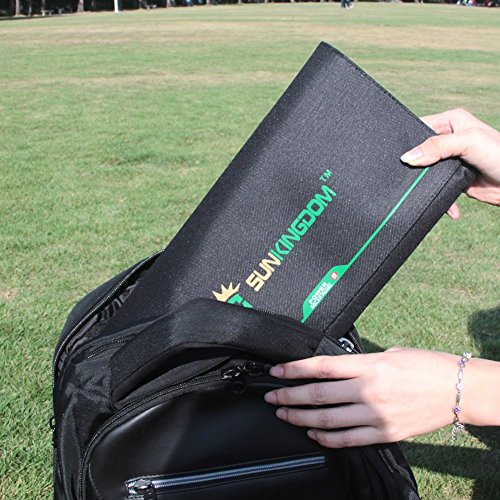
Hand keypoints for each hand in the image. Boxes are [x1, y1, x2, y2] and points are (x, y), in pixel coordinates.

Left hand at [264, 348, 460, 447]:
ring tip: (285, 415)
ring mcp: (376, 414)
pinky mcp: (385, 433)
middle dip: (289, 396)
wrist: (456, 389)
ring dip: (302, 418)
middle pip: (318, 394)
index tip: (276, 371)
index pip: (321, 367)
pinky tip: (314, 434)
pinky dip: (327, 437)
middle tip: (272, 398)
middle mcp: (368, 390)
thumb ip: (359, 363)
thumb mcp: (388, 354)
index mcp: (368, 365)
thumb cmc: (424, 366)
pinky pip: (349, 439)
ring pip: (328, 419)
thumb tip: (335, 369)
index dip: (294, 369)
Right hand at [400, 108, 499, 218]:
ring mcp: (450, 159)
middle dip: (416, 166)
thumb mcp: (467, 143)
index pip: (420, 127)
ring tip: (430, 192)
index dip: (409, 141)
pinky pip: (435, 187)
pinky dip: (439, 198)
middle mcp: (449, 138)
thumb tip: (407, 157)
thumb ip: (437, 146)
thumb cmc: (499, 155)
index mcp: (452, 121)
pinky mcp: (452, 178)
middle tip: (413, 178)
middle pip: (420, 151)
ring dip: (426, 185)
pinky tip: (450, 207)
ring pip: (425, 171)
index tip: (401, 157)